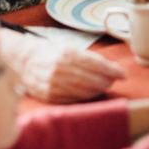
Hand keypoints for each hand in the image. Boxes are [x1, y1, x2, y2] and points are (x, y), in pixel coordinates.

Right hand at [0, 29, 125, 103]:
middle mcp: (61, 70)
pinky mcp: (50, 96)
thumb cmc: (51, 53)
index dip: (113, 71)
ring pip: (86, 92)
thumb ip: (89, 58)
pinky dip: (86, 97)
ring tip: (103, 86)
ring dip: (99, 90)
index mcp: (67, 54)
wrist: (24, 62)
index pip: (98, 65)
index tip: (123, 74)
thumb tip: (112, 69)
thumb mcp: (69, 47)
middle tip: (113, 80)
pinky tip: (89, 92)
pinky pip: (75, 100)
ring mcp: (55, 85)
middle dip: (108, 82)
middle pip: (94, 81)